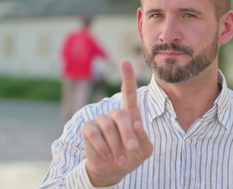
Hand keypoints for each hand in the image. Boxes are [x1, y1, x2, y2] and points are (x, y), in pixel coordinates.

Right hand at [82, 60, 152, 186]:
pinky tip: (109, 156)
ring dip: (116, 145)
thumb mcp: (144, 150)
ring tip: (120, 159)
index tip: (124, 62)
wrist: (112, 170)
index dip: (127, 78)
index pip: (129, 94)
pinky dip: (103, 147)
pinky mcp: (88, 129)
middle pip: (121, 115)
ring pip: (108, 126)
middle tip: (132, 149)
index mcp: (130, 115)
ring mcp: (100, 120)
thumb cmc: (131, 157)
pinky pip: (94, 133)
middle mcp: (114, 114)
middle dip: (128, 133)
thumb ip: (144, 138)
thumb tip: (137, 125)